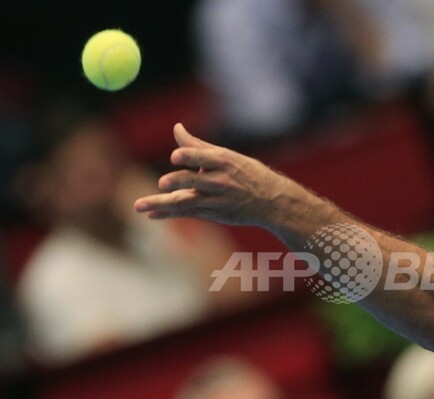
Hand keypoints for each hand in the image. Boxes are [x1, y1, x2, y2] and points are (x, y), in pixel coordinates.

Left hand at [134, 123, 282, 225]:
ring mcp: (216, 200)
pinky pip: (187, 213)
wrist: (272, 201)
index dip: (190, 156)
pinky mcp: (213, 214)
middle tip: (162, 184)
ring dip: (162, 204)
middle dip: (178, 182)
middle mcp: (220, 181)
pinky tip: (152, 215)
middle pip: (194, 181)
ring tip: (140, 206)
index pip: (204, 157)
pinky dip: (168, 213)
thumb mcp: (228, 157)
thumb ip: (198, 146)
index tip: (176, 156)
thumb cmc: (248, 174)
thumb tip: (176, 128)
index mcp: (224, 161)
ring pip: (185, 201)